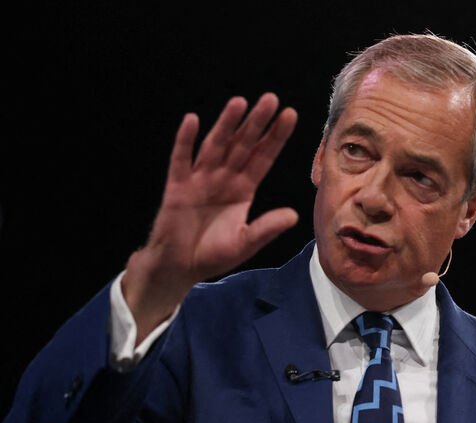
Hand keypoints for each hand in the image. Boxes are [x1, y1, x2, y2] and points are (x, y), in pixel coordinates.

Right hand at [123, 93, 298, 339]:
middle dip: (256, 123)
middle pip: (243, 145)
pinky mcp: (177, 187)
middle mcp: (223, 179)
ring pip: (215, 146)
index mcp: (242, 190)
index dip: (276, 137)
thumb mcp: (245, 243)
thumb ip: (266, 228)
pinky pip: (181, 160)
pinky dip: (185, 141)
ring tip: (240, 103)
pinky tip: (192, 120)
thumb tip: (294, 215)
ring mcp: (199, 180)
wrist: (180, 267)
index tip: (290, 116)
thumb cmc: (212, 254)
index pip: (263, 157)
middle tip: (271, 99)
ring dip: (227, 125)